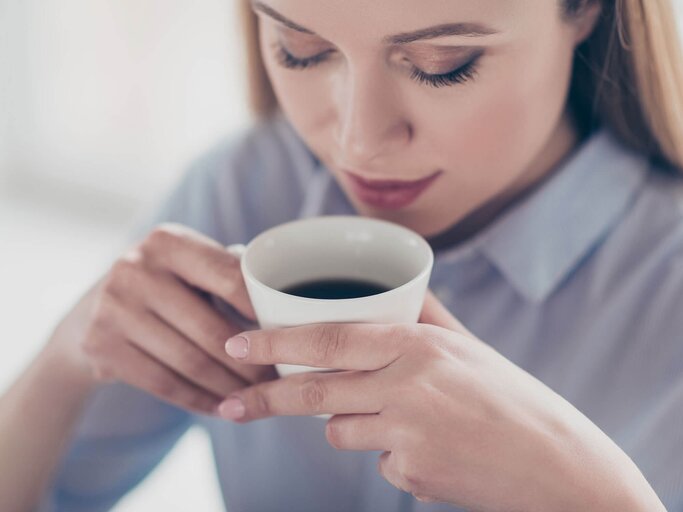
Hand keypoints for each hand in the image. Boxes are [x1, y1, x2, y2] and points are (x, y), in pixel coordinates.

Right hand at [51, 223, 276, 414]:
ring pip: (189, 362)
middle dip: (251, 363)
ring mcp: (113, 306)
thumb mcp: (189, 267)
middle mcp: (136, 267)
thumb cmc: (164, 287)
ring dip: (228, 387)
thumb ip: (230, 274)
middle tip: (276, 382)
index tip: (291, 338)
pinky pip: (164, 383)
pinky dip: (198, 400)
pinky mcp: (100, 344)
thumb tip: (286, 301)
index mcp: (168, 241)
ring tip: (254, 399)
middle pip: (211, 330)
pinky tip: (220, 407)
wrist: (91, 312)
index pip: (230, 278)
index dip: (263, 313)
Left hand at [217, 291, 661, 510]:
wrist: (558, 465)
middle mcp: (407, 385)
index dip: (276, 341)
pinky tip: (436, 450)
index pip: (329, 336)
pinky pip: (377, 461)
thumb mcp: (465, 348)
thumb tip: (382, 290)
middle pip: (315, 392)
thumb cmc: (510, 399)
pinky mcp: (411, 474)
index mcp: (418, 344)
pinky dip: (392, 455)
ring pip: (341, 431)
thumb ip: (420, 318)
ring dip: (354, 425)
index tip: (236, 346)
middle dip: (267, 399)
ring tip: (412, 420)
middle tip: (232, 406)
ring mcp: (407, 433)